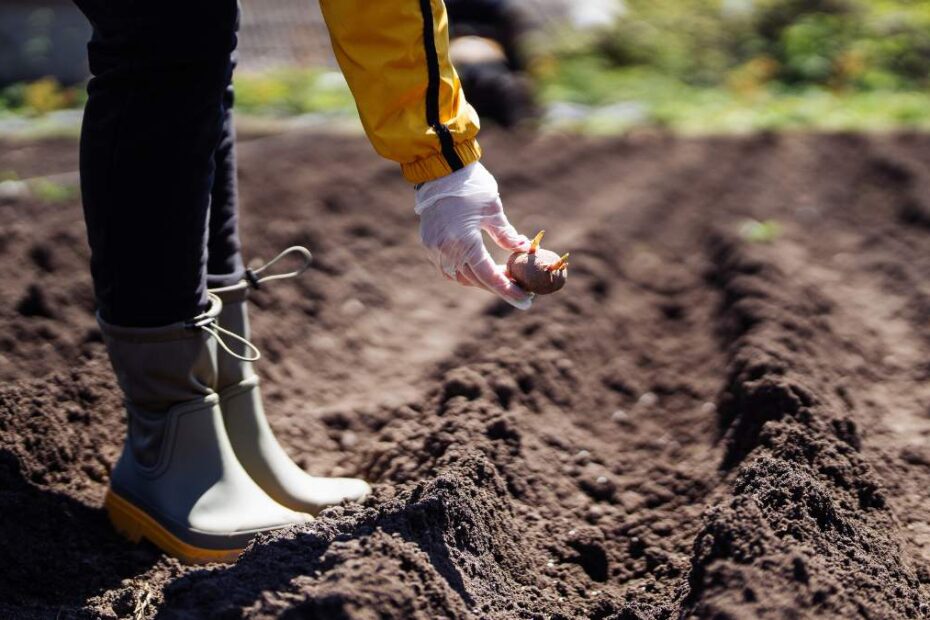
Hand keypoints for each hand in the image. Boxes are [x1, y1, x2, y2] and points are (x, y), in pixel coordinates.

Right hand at [415, 162, 532, 309]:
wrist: (439, 168)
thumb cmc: (471, 185)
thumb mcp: (493, 210)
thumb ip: (506, 234)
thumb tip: (523, 249)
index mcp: (464, 241)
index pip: (489, 276)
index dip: (508, 290)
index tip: (526, 301)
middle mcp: (446, 249)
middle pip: (475, 280)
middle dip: (497, 287)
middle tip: (519, 289)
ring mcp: (434, 248)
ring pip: (459, 277)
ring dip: (480, 281)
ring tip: (501, 278)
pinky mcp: (428, 243)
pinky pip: (447, 268)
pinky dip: (464, 272)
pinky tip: (479, 269)